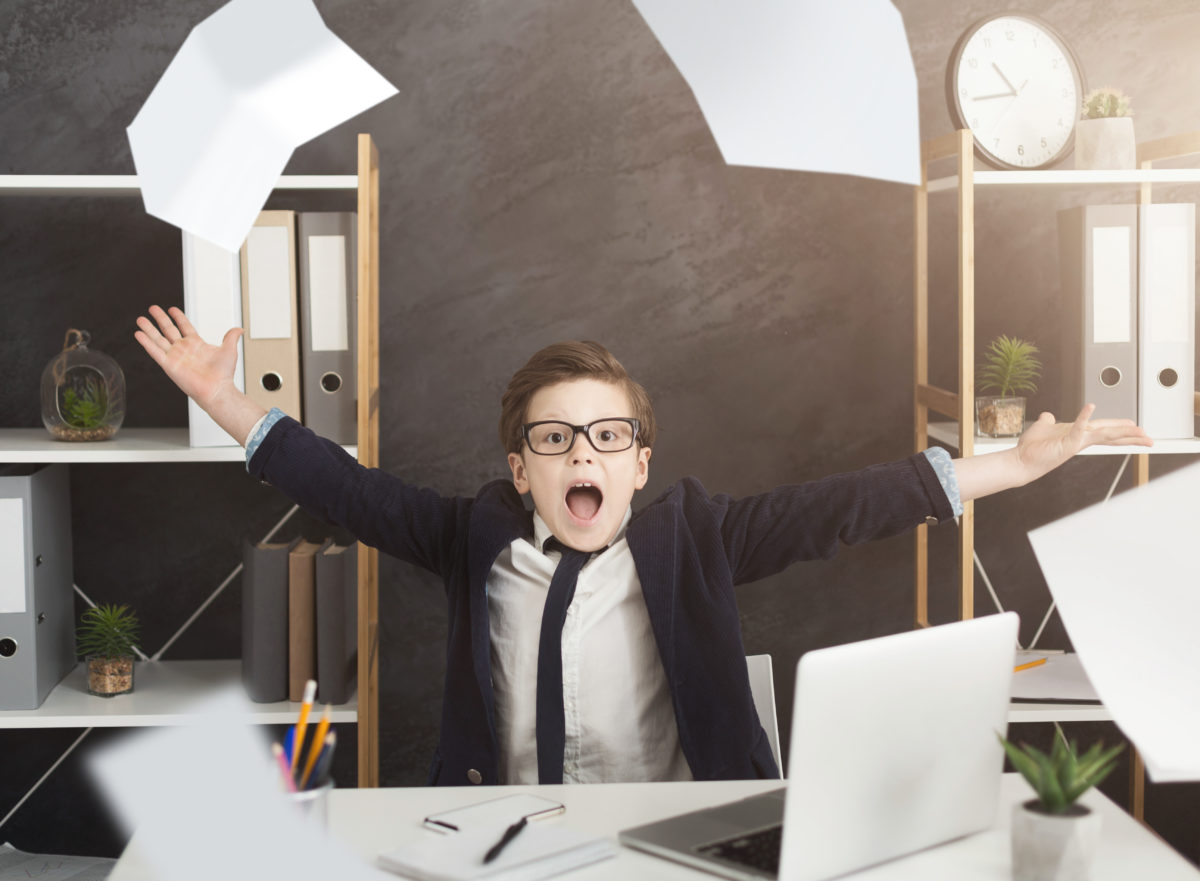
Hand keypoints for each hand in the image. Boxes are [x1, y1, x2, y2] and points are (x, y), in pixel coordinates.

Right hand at [134, 305, 241, 406]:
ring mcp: (175, 356)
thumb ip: (231, 337)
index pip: (185, 327)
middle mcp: (184, 349)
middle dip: (160, 319)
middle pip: (169, 330)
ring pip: (159, 339)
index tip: (172, 309)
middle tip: (153, 308)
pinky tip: (139, 334)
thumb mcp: (229, 350)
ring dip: (149, 329)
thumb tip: (239, 329)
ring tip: (140, 319)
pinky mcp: (169, 365)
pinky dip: (146, 343)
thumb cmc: (223, 374)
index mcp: (196, 344)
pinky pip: (155, 352)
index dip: (179, 317)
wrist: (217, 389)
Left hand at [1013, 404, 1152, 482]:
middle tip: (1149, 438)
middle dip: (1130, 436)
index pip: (1103, 430)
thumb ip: (1048, 421)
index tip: (1135, 426)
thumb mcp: (1043, 428)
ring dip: (1120, 430)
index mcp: (1077, 434)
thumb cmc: (1031, 447)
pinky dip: (1084, 417)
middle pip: (1110, 435)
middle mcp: (1080, 439)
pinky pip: (1077, 428)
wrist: (1020, 460)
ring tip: (1136, 428)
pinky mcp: (1067, 444)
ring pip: (1103, 434)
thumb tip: (1048, 415)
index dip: (1119, 428)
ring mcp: (1075, 442)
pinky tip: (1091, 407)